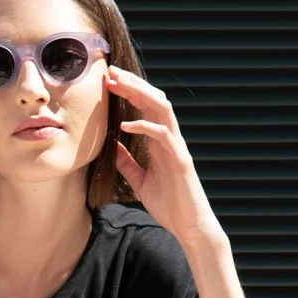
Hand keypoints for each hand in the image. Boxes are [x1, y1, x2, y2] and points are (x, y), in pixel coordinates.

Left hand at [105, 64, 223, 249]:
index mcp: (160, 142)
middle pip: (154, 100)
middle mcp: (170, 139)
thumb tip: (111, 147)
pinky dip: (144, 126)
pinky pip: (162, 135)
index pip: (146, 108)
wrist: (188, 226)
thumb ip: (127, 163)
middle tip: (111, 72)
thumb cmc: (168, 205)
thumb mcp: (140, 181)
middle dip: (133, 84)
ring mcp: (177, 147)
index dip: (129, 92)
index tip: (109, 81)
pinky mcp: (180, 160)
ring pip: (162, 109)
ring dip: (140, 94)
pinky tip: (125, 125)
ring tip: (119, 86)